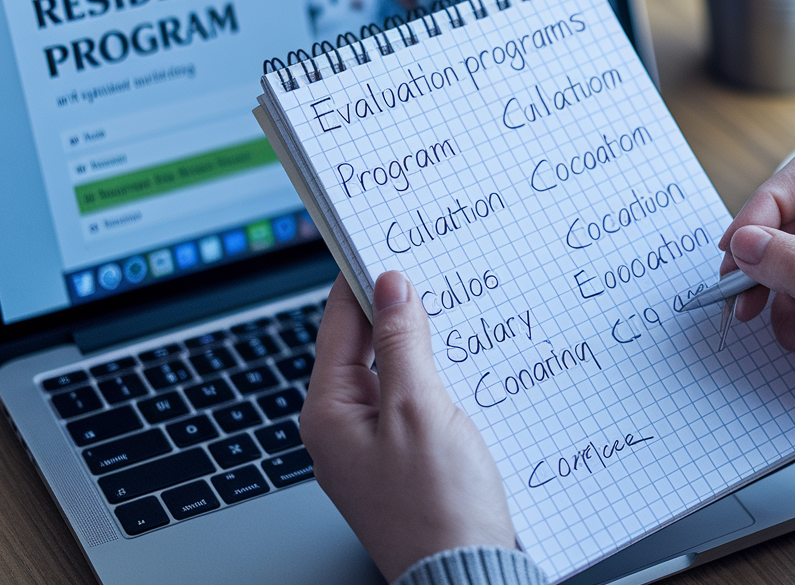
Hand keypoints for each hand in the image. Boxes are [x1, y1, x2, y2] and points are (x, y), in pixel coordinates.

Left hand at [300, 272, 515, 580]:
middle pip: (365, 347)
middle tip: (429, 271)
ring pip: (393, 374)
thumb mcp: (420, 409)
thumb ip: (403, 343)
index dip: (362, 280)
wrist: (464, 574)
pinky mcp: (405, 461)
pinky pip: (413, 403)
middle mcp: (343, 430)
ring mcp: (373, 448)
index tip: (384, 242)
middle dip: (397, 310)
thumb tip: (390, 287)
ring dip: (420, 344)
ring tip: (451, 311)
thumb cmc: (437, 508)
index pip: (339, 325)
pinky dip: (435, 379)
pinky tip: (462, 366)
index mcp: (329, 414)